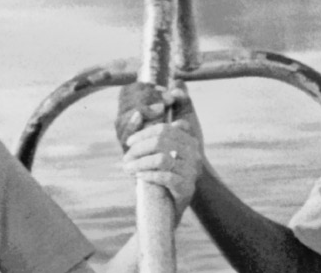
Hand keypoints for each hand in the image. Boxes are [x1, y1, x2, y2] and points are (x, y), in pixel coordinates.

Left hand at [119, 85, 205, 212]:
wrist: (171, 208)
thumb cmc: (161, 177)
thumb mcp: (157, 154)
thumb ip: (148, 135)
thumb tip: (137, 113)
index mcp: (189, 140)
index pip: (164, 129)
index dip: (144, 133)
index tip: (128, 142)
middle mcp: (194, 153)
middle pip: (161, 141)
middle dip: (139, 149)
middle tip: (125, 158)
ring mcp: (192, 171)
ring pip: (161, 159)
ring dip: (139, 163)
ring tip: (127, 168)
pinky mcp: (187, 187)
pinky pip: (164, 177)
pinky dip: (148, 175)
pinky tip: (138, 177)